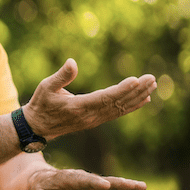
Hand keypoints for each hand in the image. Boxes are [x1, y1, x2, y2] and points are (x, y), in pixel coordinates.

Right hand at [22, 59, 155, 139]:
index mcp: (78, 107)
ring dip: (137, 97)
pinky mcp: (95, 120)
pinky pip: (117, 113)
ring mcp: (94, 120)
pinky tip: (143, 99)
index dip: (122, 89)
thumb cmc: (40, 104)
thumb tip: (72, 62)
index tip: (136, 80)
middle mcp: (90, 116)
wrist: (37, 127)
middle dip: (136, 90)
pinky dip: (132, 106)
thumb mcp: (45, 87)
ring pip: (121, 108)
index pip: (105, 97)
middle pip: (118, 103)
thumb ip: (61, 76)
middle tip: (152, 78)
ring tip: (152, 85)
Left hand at [28, 167, 146, 189]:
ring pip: (110, 184)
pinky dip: (125, 189)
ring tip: (141, 186)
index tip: (104, 185)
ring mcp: (92, 185)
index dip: (92, 182)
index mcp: (66, 178)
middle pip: (99, 181)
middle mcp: (82, 179)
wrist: (45, 183)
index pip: (80, 181)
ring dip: (125, 185)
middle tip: (129, 185)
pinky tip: (140, 188)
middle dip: (113, 183)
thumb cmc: (40, 189)